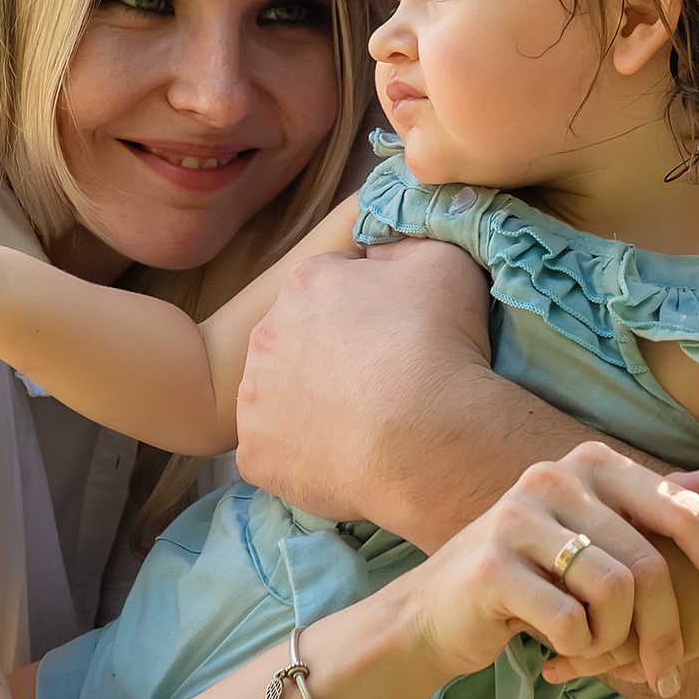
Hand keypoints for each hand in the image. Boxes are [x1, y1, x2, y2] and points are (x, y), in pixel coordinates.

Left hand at [234, 235, 491, 514]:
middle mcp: (266, 336)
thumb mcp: (443, 259)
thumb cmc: (438, 345)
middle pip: (301, 338)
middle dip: (333, 351)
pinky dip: (306, 454)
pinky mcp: (255, 455)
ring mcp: (255, 400)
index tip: (398, 330)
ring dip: (313, 402)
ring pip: (283, 394)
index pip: (334, 283)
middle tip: (382, 377)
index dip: (370, 304)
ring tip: (365, 421)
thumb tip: (381, 251)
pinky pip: (278, 450)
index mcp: (305, 283)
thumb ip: (405, 242)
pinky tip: (345, 456)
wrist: (425, 441)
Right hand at [400, 444, 698, 698]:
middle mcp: (556, 477)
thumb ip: (661, 505)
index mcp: (591, 463)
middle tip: (671, 676)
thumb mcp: (598, 535)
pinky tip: (560, 653)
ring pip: (615, 593)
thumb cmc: (530, 577)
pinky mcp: (492, 566)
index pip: (683, 511)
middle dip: (669, 632)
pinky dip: (578, 649)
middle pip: (652, 563)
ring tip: (602, 657)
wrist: (433, 615)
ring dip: (619, 643)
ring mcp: (519, 517)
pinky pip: (570, 621)